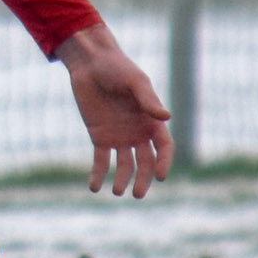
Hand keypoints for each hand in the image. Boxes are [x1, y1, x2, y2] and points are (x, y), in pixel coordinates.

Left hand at [55, 25, 172, 198]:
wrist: (90, 63)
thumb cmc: (117, 68)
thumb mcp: (134, 82)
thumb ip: (148, 100)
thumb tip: (166, 117)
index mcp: (151, 121)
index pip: (163, 147)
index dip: (164, 162)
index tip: (161, 176)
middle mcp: (138, 132)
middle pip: (145, 162)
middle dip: (143, 179)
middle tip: (136, 193)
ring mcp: (119, 137)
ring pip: (124, 165)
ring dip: (122, 180)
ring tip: (116, 191)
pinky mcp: (100, 137)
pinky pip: (101, 161)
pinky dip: (98, 174)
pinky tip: (94, 187)